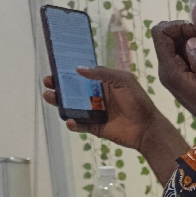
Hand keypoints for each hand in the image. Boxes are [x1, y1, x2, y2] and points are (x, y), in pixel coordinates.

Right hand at [43, 66, 162, 150]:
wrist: (146, 127)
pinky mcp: (96, 128)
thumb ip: (102, 73)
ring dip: (60, 103)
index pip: (82, 76)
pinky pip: (81, 125)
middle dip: (59, 87)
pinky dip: (74, 124)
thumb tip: (78, 69)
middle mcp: (97, 97)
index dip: (68, 72)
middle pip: (74, 91)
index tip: (55, 68)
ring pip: (73, 107)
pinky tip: (70, 120)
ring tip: (50, 97)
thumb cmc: (137, 101)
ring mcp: (95, 112)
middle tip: (48, 83)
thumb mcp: (123, 80)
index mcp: (103, 83)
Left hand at [151, 21, 195, 124]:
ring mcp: (171, 71)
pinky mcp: (179, 73)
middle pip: (163, 34)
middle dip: (183, 31)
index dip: (178, 26)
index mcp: (170, 71)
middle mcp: (165, 69)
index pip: (159, 33)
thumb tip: (192, 41)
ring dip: (189, 38)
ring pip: (171, 40)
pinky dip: (192, 46)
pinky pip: (179, 50)